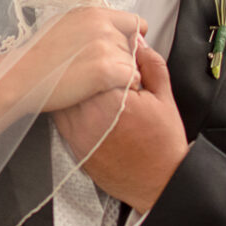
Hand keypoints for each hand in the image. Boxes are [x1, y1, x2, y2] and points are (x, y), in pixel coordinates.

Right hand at [8, 6, 145, 112]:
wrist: (22, 77)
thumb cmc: (37, 57)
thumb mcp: (62, 25)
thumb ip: (88, 23)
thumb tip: (105, 26)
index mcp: (93, 13)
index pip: (133, 22)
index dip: (130, 38)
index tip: (123, 50)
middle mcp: (103, 25)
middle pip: (133, 45)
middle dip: (123, 58)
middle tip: (100, 70)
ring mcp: (105, 46)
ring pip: (133, 63)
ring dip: (123, 74)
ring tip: (97, 81)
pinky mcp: (105, 69)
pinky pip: (132, 78)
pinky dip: (124, 87)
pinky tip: (105, 89)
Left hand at [53, 40, 187, 212]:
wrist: (158, 182)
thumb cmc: (163, 145)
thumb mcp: (165, 98)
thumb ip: (151, 65)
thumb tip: (138, 43)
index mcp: (115, 101)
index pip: (97, 62)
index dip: (102, 51)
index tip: (109, 49)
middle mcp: (91, 116)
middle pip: (76, 76)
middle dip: (84, 65)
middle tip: (91, 58)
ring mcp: (78, 131)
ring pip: (64, 93)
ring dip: (71, 82)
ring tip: (82, 75)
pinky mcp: (72, 143)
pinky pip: (60, 113)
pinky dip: (67, 101)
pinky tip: (78, 96)